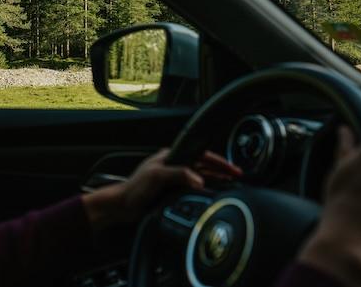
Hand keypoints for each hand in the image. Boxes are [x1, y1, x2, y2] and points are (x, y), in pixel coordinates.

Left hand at [82, 148, 241, 231]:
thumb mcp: (156, 177)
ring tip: (231, 183)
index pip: (200, 154)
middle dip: (221, 169)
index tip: (232, 167)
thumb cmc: (134, 189)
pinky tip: (213, 194)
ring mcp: (173, 178)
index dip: (217, 161)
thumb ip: (178, 174)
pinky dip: (207, 189)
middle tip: (237, 175)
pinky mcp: (172, 191)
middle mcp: (173, 165)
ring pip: (200, 175)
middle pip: (203, 165)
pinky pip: (194, 188)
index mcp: (170, 156)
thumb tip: (199, 179)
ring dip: (216, 179)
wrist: (122, 206)